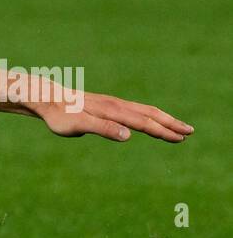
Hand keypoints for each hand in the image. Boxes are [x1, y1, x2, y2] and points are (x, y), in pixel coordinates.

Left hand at [37, 92, 192, 142]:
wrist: (47, 99)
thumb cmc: (60, 116)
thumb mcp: (78, 126)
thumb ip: (103, 129)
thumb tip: (128, 135)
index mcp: (113, 112)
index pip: (144, 123)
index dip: (163, 131)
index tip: (180, 138)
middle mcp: (116, 105)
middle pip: (150, 114)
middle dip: (170, 124)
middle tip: (190, 132)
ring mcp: (112, 104)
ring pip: (143, 111)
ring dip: (162, 119)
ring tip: (176, 126)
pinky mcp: (106, 105)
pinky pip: (134, 110)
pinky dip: (149, 115)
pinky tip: (149, 121)